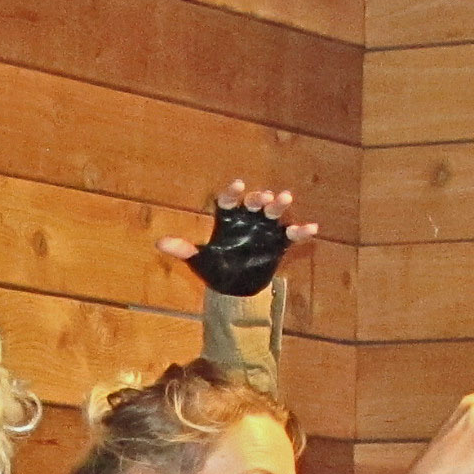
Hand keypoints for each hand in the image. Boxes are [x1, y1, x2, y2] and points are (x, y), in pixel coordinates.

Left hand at [159, 179, 316, 296]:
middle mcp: (248, 219)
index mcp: (228, 218)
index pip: (230, 200)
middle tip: (264, 195)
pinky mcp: (279, 243)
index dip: (233, 192)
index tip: (238, 185)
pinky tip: (313, 228)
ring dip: (280, 205)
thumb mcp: (199, 259)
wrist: (235, 288)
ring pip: (275, 213)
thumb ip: (183, 249)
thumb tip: (160, 243)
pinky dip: (302, 231)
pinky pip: (292, 235)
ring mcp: (265, 230)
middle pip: (256, 203)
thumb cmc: (215, 269)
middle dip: (260, 198)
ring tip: (285, 197)